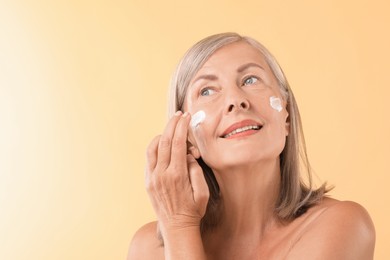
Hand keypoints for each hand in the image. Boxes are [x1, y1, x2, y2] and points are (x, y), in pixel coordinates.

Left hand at [145, 111, 208, 235]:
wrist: (177, 228)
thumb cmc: (193, 210)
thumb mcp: (203, 192)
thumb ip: (195, 170)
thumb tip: (188, 154)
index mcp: (177, 175)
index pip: (178, 143)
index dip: (182, 126)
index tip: (187, 116)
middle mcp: (162, 174)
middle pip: (166, 140)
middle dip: (173, 124)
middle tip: (179, 114)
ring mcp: (152, 177)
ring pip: (153, 147)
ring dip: (163, 133)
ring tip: (172, 126)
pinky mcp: (148, 181)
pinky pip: (149, 158)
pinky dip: (155, 146)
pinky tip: (163, 142)